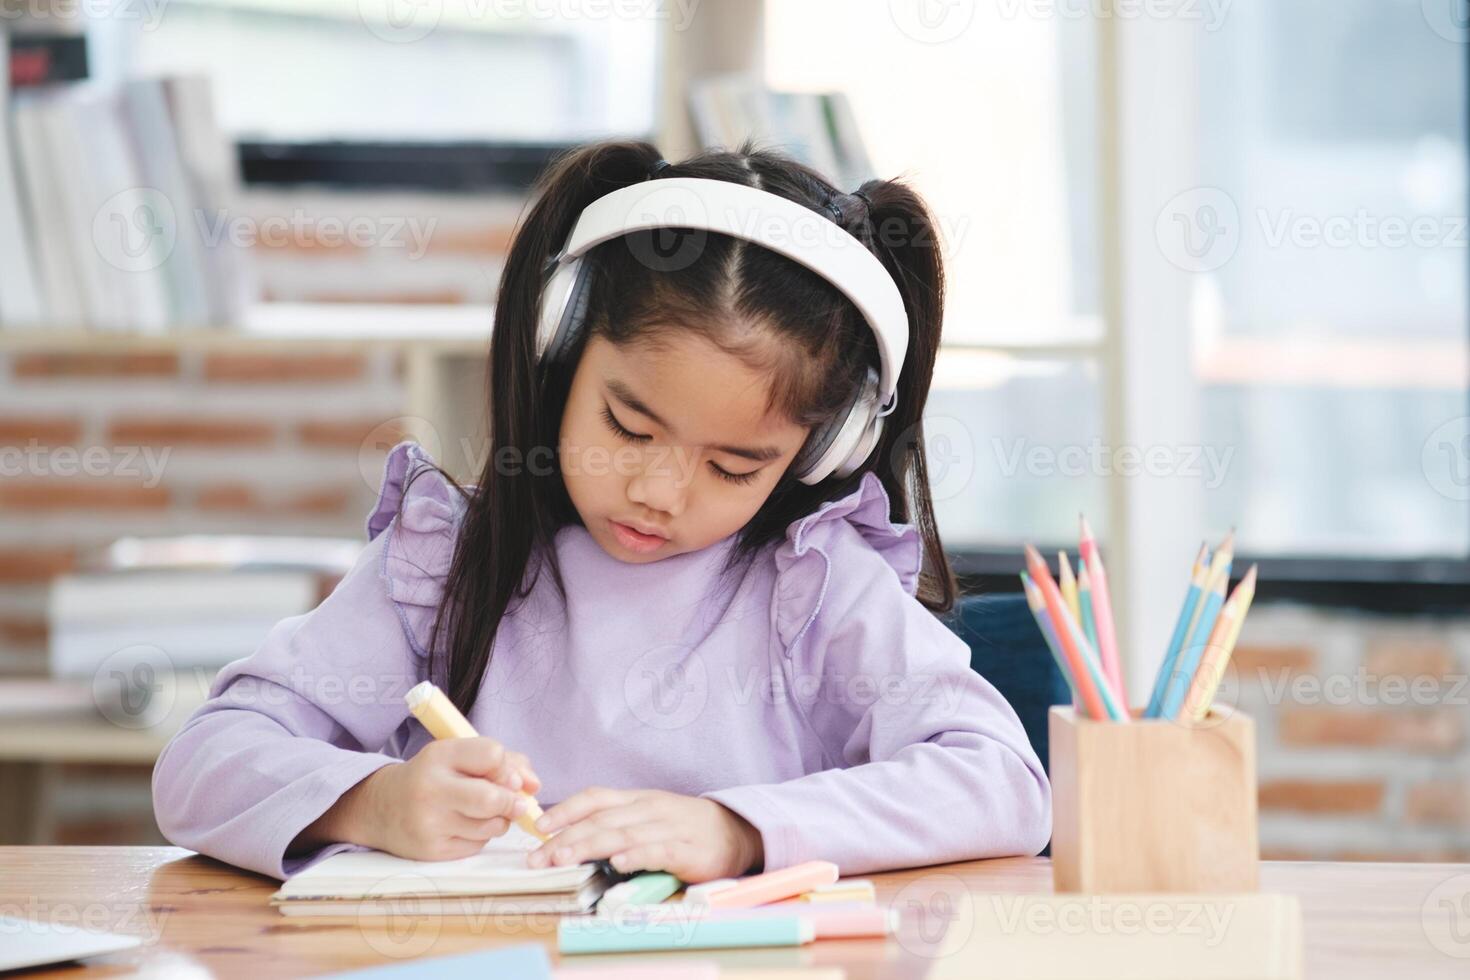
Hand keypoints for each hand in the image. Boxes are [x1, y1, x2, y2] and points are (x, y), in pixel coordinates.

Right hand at [294, 737, 539, 862]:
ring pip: (491, 826)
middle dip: (513, 802)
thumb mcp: (459, 757)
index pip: (492, 755)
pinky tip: (465, 826)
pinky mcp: (432, 851)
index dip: (509, 767)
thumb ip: (504, 762)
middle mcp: (431, 789)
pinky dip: (482, 836)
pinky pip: (478, 845)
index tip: (510, 776)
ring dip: (500, 820)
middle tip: (516, 803)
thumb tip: (534, 786)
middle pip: (492, 799)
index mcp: (440, 755)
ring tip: (483, 812)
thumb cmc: (433, 776)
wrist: (381, 808)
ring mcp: (430, 823)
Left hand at [526, 787, 762, 882]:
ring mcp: (670, 828)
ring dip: (589, 847)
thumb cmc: (684, 827)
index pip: (596, 798)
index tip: (538, 827)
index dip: (566, 811)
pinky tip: (619, 863)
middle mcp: (650, 808)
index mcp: (637, 800)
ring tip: (563, 859)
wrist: (736, 831)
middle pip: (602, 820)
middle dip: (566, 838)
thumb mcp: (648, 816)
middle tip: (539, 857)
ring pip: (623, 834)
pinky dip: (638, 856)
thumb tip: (569, 837)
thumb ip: (616, 822)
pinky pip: (659, 851)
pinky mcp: (689, 850)